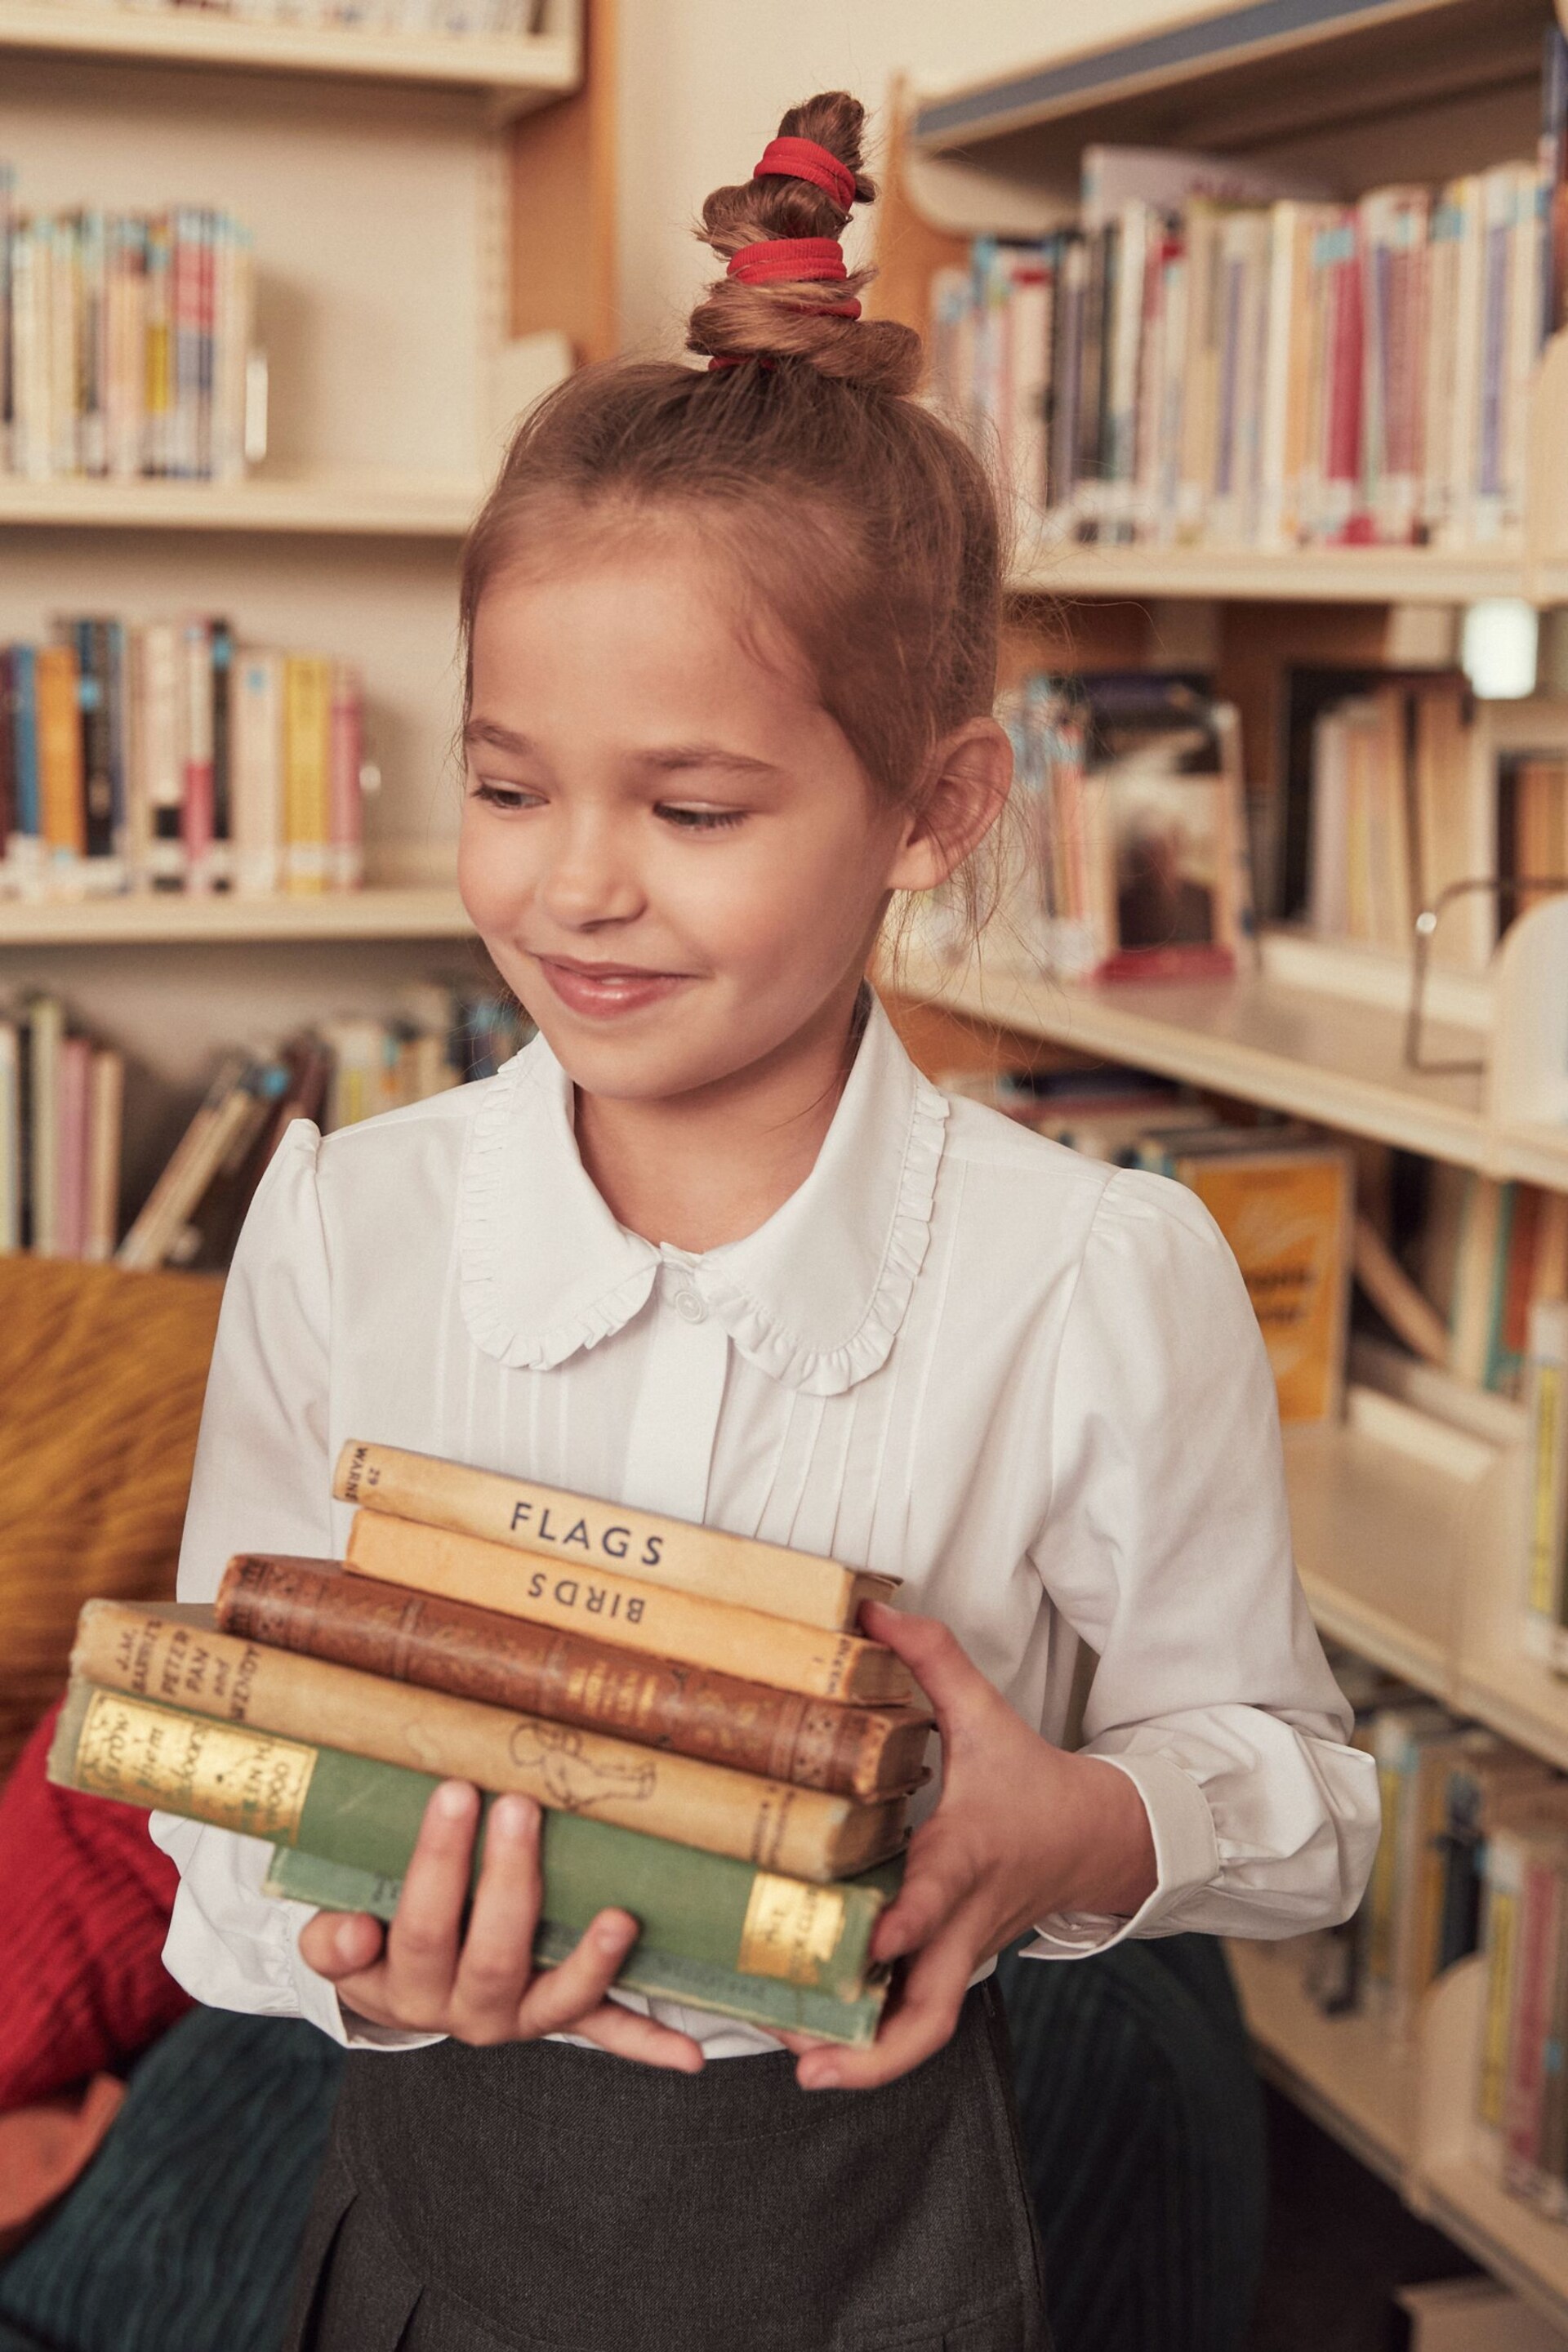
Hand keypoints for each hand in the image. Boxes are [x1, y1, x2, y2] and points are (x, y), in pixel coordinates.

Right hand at [296, 1781, 704, 2070]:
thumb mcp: (339, 1940)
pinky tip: (692, 2056)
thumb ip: (334, 1939)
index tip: (455, 1792)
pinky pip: (608, 2034)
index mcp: (404, 1985)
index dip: (436, 1866)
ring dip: (591, 1962)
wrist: (404, 1991)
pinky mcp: (563, 2018)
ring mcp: (521, 2017)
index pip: (420, 1926)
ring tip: (619, 1919)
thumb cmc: (377, 1937)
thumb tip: (353, 1932)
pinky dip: (650, 2043)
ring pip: (556, 2000)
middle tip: (521, 1805)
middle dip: (510, 1880)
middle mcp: (466, 2012)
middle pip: (492, 1955)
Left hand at [779, 1600, 1156, 2092]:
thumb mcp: (988, 1714)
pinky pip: (917, 2018)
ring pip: (924, 2032)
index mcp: (966, 1857)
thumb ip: (931, 1660)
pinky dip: (874, 2041)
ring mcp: (961, 1954)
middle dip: (872, 2048)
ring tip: (802, 2067)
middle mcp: (961, 1920)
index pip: (936, 1899)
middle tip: (806, 2058)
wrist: (1103, 1840)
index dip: (905, 1924)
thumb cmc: (1035, 1781)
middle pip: (929, 2012)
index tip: (868, 1941)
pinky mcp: (955, 1968)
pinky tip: (817, 2044)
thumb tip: (870, 1610)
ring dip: (866, 2060)